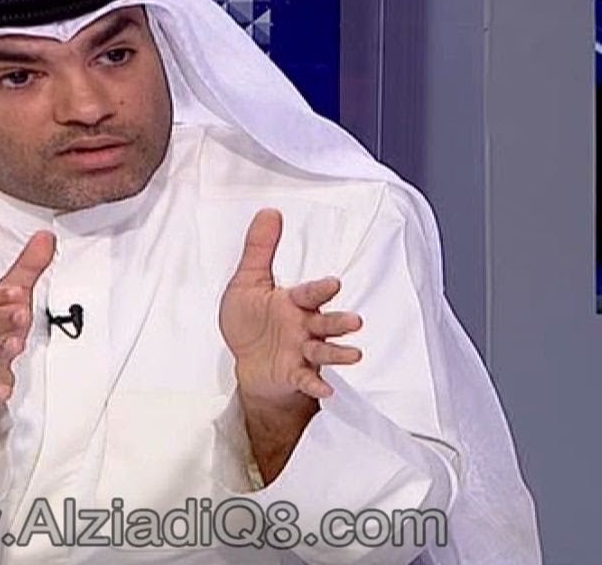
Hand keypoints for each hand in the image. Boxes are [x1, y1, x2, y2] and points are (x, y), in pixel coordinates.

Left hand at [219, 209, 363, 403]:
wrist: (246, 360)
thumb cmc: (250, 320)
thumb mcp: (247, 282)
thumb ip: (260, 248)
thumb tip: (269, 211)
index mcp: (293, 302)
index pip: (310, 293)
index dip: (321, 289)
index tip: (333, 284)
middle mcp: (303, 326)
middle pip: (325, 323)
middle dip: (339, 322)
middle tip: (355, 321)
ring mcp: (301, 352)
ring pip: (323, 350)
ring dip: (338, 353)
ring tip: (354, 354)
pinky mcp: (294, 374)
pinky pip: (306, 379)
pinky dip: (316, 384)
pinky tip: (325, 389)